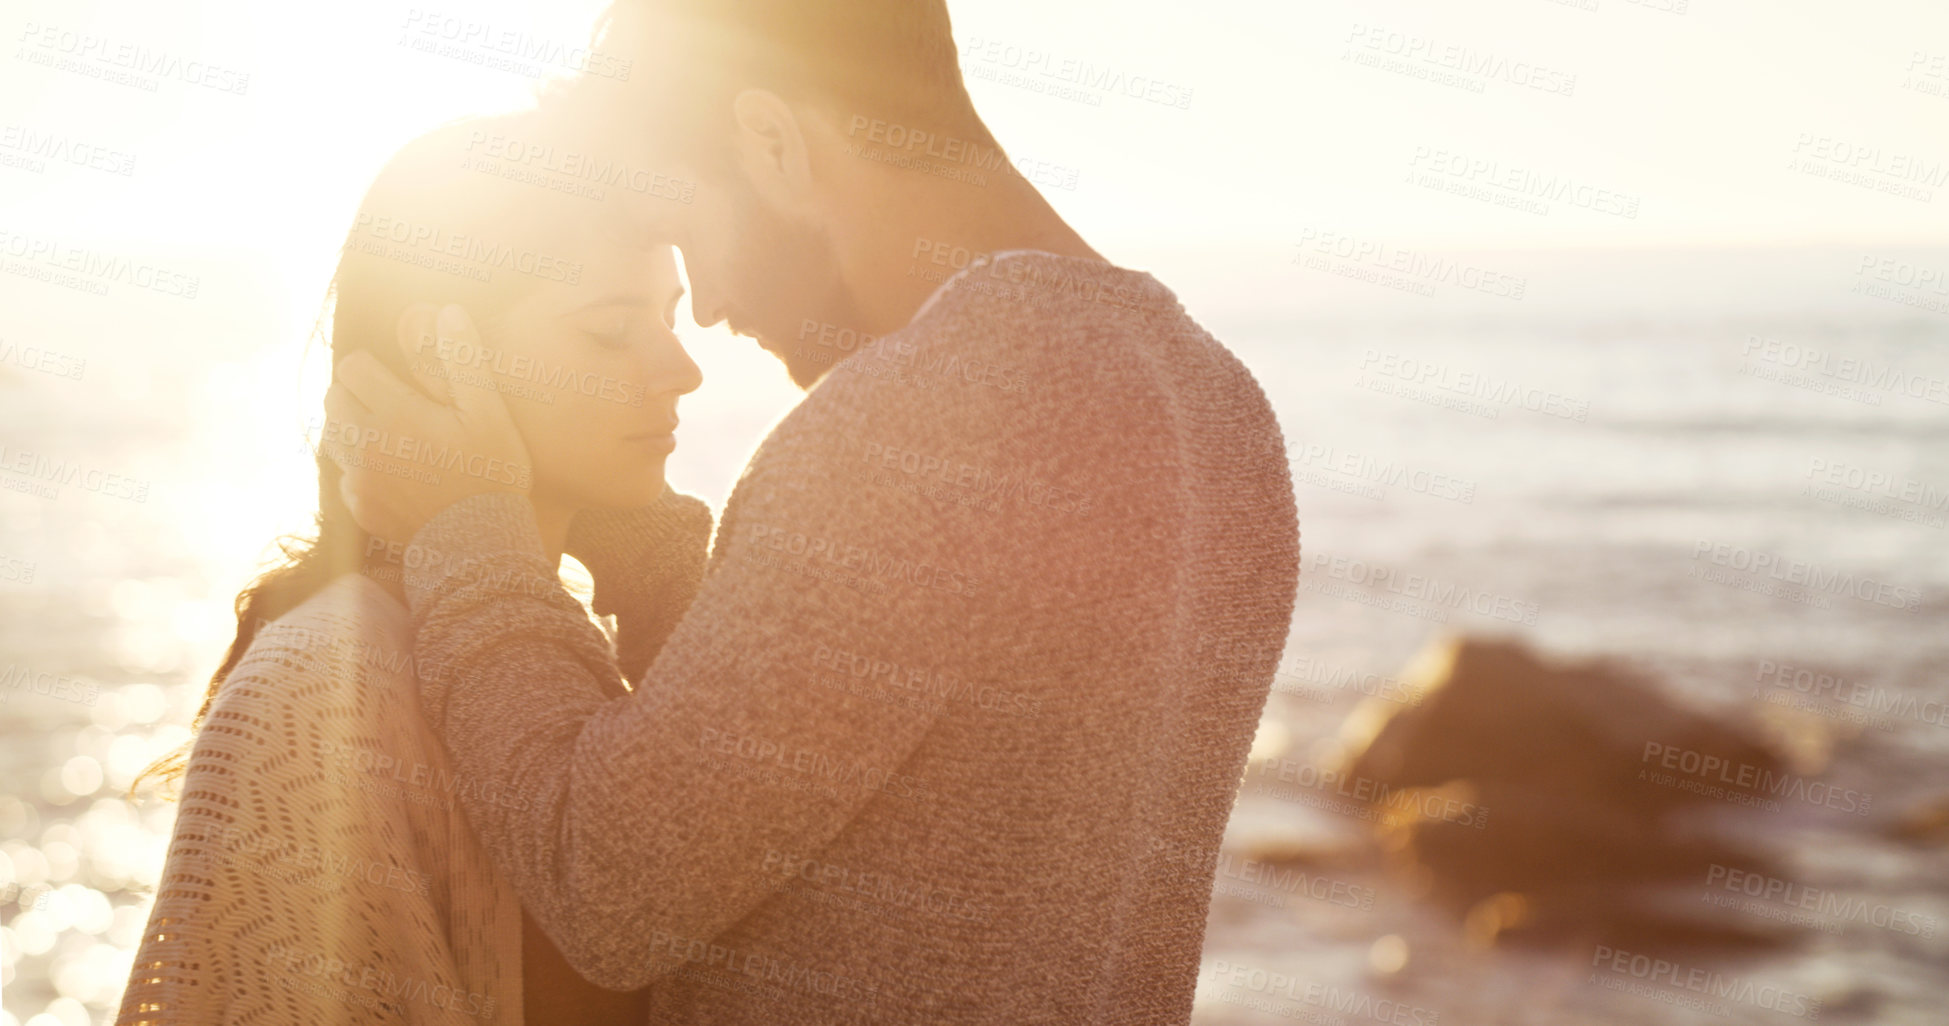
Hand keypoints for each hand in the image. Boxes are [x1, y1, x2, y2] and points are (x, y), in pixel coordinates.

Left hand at [323, 304, 531, 547]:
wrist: (484, 548)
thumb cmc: (494, 476)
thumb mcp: (490, 414)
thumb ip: (464, 360)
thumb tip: (447, 312)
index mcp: (397, 413)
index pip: (352, 367)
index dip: (374, 368)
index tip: (401, 384)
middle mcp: (367, 444)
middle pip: (334, 397)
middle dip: (359, 395)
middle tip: (397, 408)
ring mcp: (359, 479)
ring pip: (332, 435)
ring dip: (354, 429)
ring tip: (395, 440)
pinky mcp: (359, 508)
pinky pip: (344, 475)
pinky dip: (362, 470)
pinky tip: (399, 477)